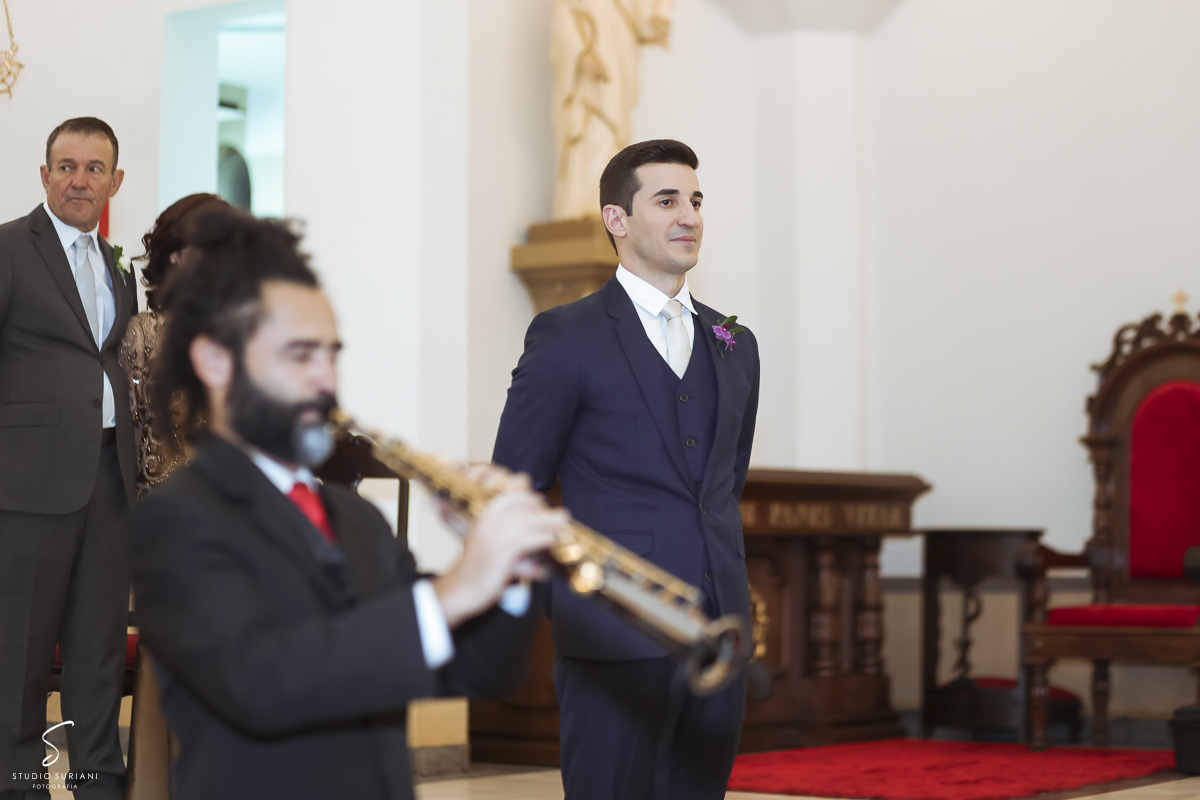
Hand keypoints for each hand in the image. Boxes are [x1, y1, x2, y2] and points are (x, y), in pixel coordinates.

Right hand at [432, 466, 565, 627]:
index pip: (508, 498)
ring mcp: (495, 536)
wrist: (460, 590)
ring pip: (530, 523)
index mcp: (483, 518)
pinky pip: (530, 540)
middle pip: (523, 509)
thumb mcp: (488, 545)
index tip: (540, 501)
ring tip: (564, 527)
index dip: (527, 499)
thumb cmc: (477, 570)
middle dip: (544, 512)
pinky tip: (552, 542)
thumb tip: (535, 534)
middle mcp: (488, 523)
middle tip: (562, 515)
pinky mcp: (503, 552)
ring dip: (551, 524)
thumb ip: (508, 537)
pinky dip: (545, 539)